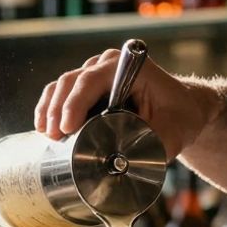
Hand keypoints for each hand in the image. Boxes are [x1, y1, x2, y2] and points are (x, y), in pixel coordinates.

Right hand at [33, 48, 215, 159]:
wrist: (183, 109)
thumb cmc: (180, 118)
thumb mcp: (173, 135)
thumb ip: (151, 145)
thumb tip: (121, 162)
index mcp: (130, 67)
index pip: (93, 79)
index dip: (75, 102)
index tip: (67, 128)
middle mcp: (108, 64)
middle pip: (72, 81)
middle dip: (58, 109)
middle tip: (53, 137)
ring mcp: (95, 73)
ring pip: (62, 85)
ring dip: (50, 109)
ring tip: (46, 135)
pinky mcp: (87, 88)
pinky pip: (61, 92)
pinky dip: (50, 108)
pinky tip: (43, 127)